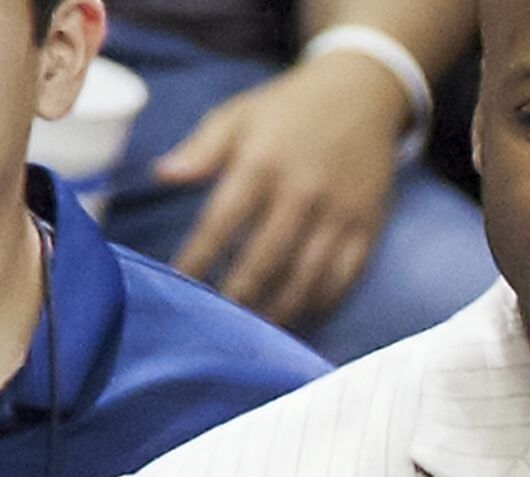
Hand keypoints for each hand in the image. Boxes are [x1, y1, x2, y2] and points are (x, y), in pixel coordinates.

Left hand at [157, 50, 407, 326]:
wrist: (361, 93)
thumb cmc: (289, 109)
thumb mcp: (238, 116)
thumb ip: (201, 150)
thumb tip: (162, 175)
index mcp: (262, 163)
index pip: (221, 222)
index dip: (197, 258)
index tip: (179, 284)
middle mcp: (302, 192)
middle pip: (265, 260)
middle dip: (239, 296)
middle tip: (220, 324)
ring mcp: (338, 214)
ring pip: (307, 278)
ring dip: (280, 310)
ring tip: (258, 330)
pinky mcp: (367, 227)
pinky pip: (344, 278)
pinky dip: (321, 303)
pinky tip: (301, 315)